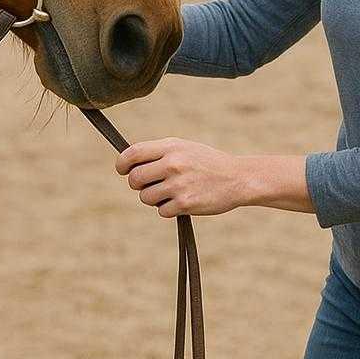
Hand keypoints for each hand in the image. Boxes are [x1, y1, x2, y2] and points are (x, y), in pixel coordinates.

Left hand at [114, 138, 246, 217]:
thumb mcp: (184, 148)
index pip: (133, 153)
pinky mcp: (185, 204)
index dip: (122, 163)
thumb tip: (129, 163)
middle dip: (138, 185)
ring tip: (171, 193)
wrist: (238, 178)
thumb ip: (158, 153)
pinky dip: (168, 209)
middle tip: (150, 185)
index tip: (122, 170)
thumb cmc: (207, 162)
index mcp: (171, 147)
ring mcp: (178, 185)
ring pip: (146, 197)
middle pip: (134, 179)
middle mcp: (172, 164)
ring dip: (154, 199)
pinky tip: (182, 201)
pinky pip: (161, 211)